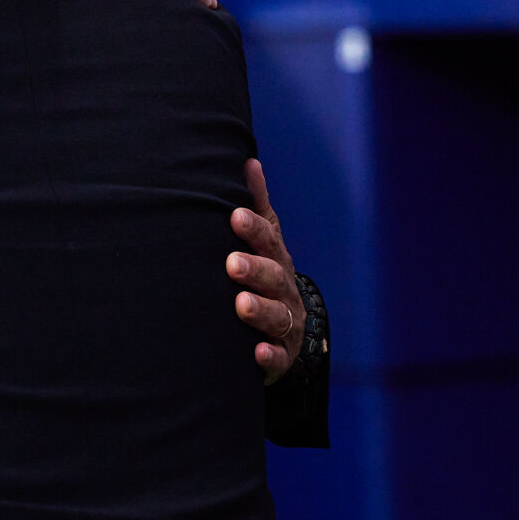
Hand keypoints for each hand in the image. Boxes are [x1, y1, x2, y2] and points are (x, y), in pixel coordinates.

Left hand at [227, 159, 303, 382]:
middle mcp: (284, 288)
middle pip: (273, 277)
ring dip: (261, 310)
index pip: (267, 240)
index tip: (234, 216)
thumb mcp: (264, 241)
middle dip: (254, 269)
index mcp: (275, 258)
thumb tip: (249, 162)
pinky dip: (269, 355)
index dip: (253, 228)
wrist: (286, 332)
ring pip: (278, 316)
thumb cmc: (265, 276)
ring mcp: (286, 322)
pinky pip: (279, 357)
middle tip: (232, 263)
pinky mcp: (282, 355)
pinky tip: (258, 352)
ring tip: (242, 305)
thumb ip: (257, 205)